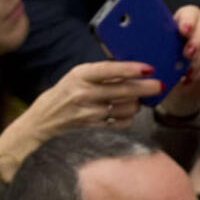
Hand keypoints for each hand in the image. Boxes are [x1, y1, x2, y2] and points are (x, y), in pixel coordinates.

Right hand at [0, 60, 159, 181]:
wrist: (40, 126)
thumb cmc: (62, 99)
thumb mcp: (74, 80)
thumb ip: (99, 75)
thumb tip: (134, 72)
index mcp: (78, 76)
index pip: (109, 69)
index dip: (131, 68)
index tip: (149, 68)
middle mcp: (84, 94)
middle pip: (124, 90)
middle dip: (147, 87)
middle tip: (159, 85)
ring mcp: (89, 114)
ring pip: (128, 108)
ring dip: (135, 105)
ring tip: (132, 102)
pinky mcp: (94, 130)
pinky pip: (122, 124)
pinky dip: (127, 119)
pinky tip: (121, 115)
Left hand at [159, 6, 199, 117]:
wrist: (180, 82)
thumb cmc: (167, 61)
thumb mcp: (159, 50)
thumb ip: (159, 44)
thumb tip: (151, 44)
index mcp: (187, 18)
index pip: (191, 12)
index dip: (188, 21)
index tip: (183, 31)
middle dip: (197, 39)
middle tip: (187, 54)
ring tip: (188, 70)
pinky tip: (193, 76)